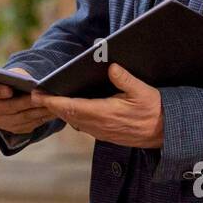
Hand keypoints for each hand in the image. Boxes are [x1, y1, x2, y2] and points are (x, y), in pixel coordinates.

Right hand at [0, 68, 55, 134]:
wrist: (6, 98)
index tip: (9, 90)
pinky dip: (42, 118)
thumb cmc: (8, 81)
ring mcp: (1, 123)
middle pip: (11, 107)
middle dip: (28, 101)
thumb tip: (33, 83)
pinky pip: (30, 125)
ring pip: (23, 118)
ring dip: (39, 111)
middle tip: (43, 96)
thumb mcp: (7, 76)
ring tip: (53, 103)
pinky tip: (53, 112)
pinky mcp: (13, 130)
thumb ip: (15, 77)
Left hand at [31, 63, 163, 148]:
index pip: (72, 107)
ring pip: (74, 122)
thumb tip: (111, 67)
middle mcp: (100, 125)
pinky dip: (73, 117)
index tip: (37, 95)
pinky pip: (83, 126)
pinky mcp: (106, 135)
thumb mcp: (143, 91)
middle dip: (51, 106)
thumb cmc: (155, 109)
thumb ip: (126, 79)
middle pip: (68, 115)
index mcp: (105, 113)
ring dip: (61, 112)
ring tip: (48, 100)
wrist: (166, 133)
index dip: (52, 102)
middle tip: (35, 95)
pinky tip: (70, 109)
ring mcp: (102, 132)